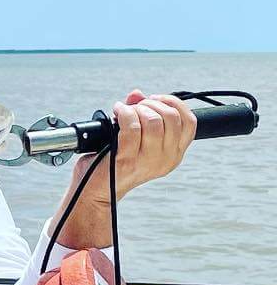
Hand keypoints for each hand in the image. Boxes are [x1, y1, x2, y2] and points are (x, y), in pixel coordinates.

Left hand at [54, 90, 196, 248]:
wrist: (94, 190)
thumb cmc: (112, 162)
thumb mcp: (136, 139)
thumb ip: (140, 114)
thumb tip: (137, 94)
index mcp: (174, 154)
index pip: (189, 122)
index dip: (174, 103)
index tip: (155, 99)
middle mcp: (166, 159)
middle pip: (171, 118)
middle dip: (152, 104)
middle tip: (135, 106)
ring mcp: (148, 161)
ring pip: (153, 121)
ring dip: (137, 109)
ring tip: (124, 111)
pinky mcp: (127, 160)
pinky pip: (132, 127)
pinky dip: (123, 113)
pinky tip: (116, 112)